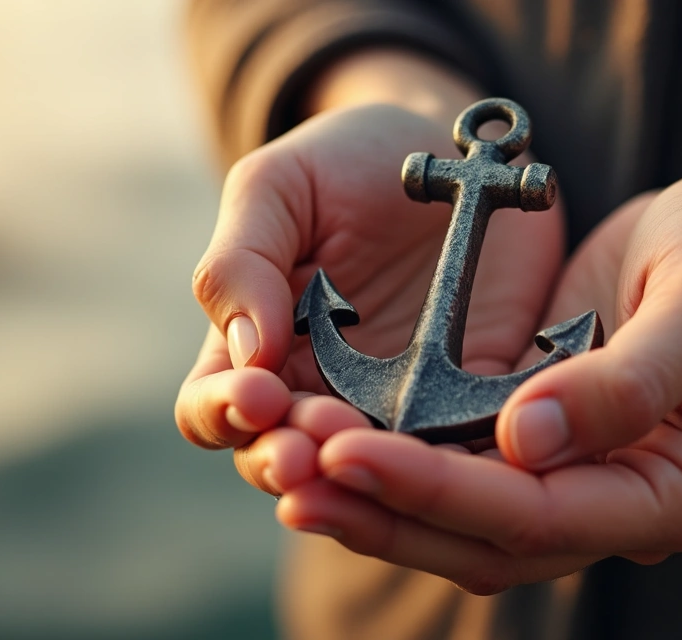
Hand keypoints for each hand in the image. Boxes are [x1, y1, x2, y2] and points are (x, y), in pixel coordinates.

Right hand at [174, 103, 565, 494]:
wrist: (452, 150)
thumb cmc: (346, 160)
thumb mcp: (280, 185)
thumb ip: (243, 259)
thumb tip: (244, 354)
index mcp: (254, 346)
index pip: (213, 408)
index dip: (224, 413)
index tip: (258, 394)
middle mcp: (316, 390)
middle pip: (283, 461)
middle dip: (292, 462)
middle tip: (314, 449)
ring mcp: (393, 406)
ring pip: (367, 478)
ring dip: (364, 481)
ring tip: (374, 460)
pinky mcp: (467, 403)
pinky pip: (458, 453)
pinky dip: (453, 467)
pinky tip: (457, 459)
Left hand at [276, 169, 681, 592]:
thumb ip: (632, 379)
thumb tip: (528, 442)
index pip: (544, 517)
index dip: (444, 492)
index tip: (352, 452)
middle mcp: (627, 507)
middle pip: (489, 542)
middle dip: (386, 510)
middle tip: (290, 473)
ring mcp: (582, 486)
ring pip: (461, 525)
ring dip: (374, 501)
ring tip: (286, 466)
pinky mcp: (542, 451)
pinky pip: (458, 477)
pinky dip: (394, 466)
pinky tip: (328, 440)